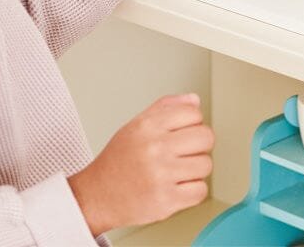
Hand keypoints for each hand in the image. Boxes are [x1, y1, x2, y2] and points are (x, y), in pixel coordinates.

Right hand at [68, 93, 212, 235]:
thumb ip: (166, 107)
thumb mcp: (136, 124)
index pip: (194, 113)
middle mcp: (155, 148)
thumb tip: (195, 100)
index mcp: (148, 126)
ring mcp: (161, 176)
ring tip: (180, 170)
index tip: (184, 131)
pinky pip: (200, 191)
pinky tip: (179, 187)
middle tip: (186, 152)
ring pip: (206, 164)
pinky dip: (193, 191)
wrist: (97, 196)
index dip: (193, 122)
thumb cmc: (118, 160)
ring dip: (196, 169)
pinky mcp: (165, 202)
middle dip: (200, 145)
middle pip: (206, 137)